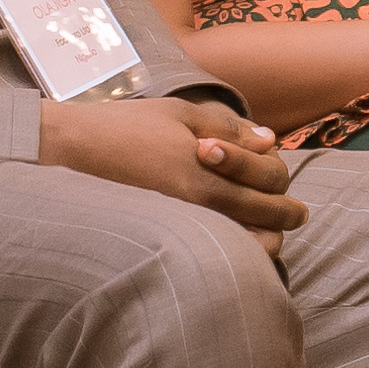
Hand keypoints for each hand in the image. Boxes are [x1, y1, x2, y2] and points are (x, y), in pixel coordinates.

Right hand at [40, 92, 306, 236]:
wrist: (69, 155)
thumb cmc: (125, 128)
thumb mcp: (180, 114)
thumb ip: (229, 127)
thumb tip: (269, 140)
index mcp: (209, 170)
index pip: (270, 180)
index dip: (281, 175)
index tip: (285, 177)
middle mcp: (200, 205)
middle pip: (268, 219)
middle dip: (288, 216)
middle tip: (299, 215)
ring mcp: (183, 228)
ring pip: (247, 248)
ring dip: (266, 239)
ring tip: (271, 233)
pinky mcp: (167, 240)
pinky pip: (216, 254)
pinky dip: (235, 249)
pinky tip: (235, 240)